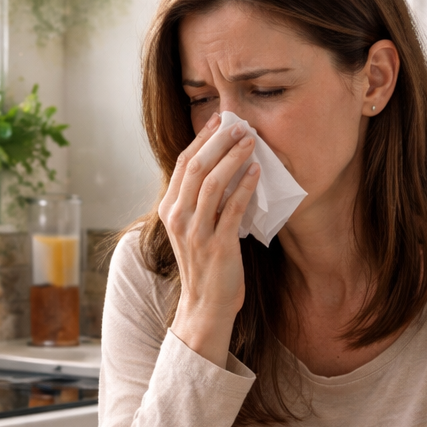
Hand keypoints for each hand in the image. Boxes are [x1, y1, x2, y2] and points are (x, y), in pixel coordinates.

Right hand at [159, 113, 259, 369]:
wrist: (206, 305)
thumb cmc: (205, 264)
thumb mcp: (194, 227)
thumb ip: (201, 200)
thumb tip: (223, 165)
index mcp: (170, 209)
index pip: (183, 163)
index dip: (203, 139)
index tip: (221, 121)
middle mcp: (178, 218)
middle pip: (195, 167)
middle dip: (219, 142)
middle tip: (240, 125)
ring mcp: (195, 232)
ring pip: (211, 184)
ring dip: (233, 158)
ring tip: (251, 141)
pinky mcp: (217, 245)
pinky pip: (232, 208)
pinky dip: (245, 187)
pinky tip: (257, 172)